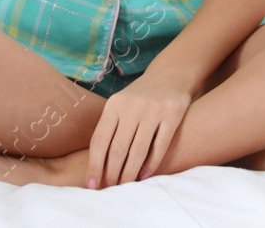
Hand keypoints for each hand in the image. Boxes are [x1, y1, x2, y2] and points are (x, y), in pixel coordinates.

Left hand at [84, 70, 193, 188]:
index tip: (92, 185)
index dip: (94, 165)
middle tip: (110, 189)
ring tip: (125, 186)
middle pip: (118, 149)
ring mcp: (153, 110)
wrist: (170, 75)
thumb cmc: (139, 98)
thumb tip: (95, 165)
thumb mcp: (120, 105)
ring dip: (130, 173)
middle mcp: (132, 106)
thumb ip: (109, 128)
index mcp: (114, 105)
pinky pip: (160, 147)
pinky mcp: (172, 115)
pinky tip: (144, 176)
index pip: (100, 140)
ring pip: (138, 151)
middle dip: (112, 174)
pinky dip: (151, 165)